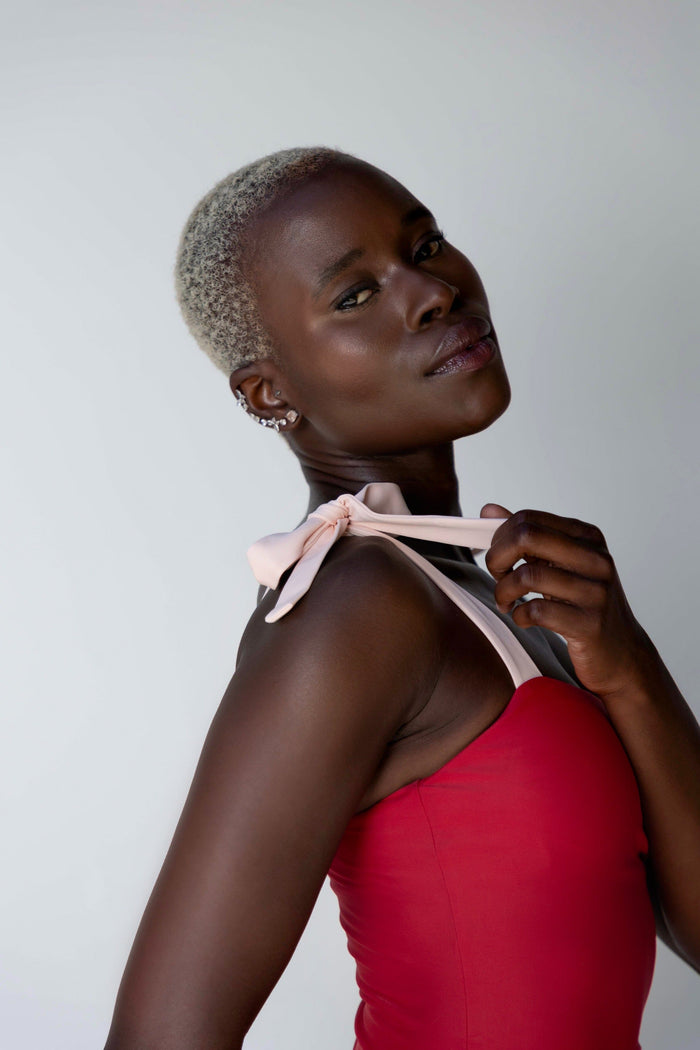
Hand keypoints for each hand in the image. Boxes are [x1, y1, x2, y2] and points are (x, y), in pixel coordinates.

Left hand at [480, 503, 652, 700]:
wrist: (621, 653)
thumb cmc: (583, 605)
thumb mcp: (559, 565)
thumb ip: (527, 537)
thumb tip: (489, 509)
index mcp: (588, 537)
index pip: (528, 519)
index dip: (500, 537)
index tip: (496, 557)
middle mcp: (596, 559)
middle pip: (526, 537)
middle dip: (498, 557)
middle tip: (497, 576)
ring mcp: (596, 592)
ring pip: (527, 576)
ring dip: (503, 591)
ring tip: (505, 602)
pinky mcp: (590, 624)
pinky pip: (537, 611)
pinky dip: (519, 615)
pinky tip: (523, 619)